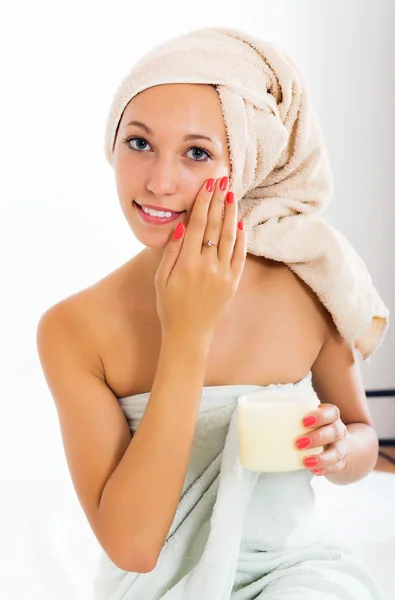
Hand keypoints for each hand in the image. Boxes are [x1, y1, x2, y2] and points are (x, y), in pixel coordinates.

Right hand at [155, 176, 246, 342]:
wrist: (188, 334)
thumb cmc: (169, 306)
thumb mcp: (160, 279)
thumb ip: (170, 253)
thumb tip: (181, 228)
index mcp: (186, 263)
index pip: (197, 225)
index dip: (203, 202)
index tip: (207, 185)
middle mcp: (207, 266)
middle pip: (214, 225)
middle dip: (218, 200)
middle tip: (222, 180)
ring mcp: (222, 274)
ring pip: (229, 237)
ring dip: (231, 213)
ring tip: (232, 195)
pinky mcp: (232, 283)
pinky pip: (239, 256)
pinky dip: (241, 238)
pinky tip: (240, 223)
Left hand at [296, 404, 348, 475]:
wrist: (335, 444)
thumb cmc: (314, 426)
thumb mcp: (308, 417)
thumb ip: (292, 411)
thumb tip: (261, 407)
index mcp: (331, 417)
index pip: (332, 412)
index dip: (321, 416)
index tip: (304, 421)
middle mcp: (338, 431)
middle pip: (335, 432)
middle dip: (317, 438)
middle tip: (299, 443)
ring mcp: (341, 447)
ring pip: (337, 452)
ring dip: (322, 458)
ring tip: (306, 462)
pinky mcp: (340, 463)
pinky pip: (336, 467)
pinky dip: (325, 469)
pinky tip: (313, 470)